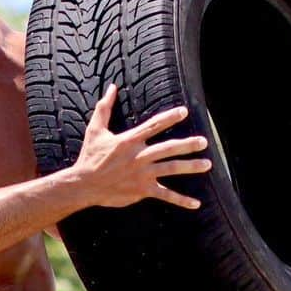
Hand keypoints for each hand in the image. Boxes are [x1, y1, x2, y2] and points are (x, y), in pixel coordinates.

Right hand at [75, 84, 211, 209]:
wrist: (83, 185)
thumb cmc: (89, 157)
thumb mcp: (95, 130)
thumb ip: (105, 107)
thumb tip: (112, 87)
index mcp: (130, 140)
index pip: (154, 125)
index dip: (170, 117)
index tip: (184, 112)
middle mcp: (140, 156)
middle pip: (169, 148)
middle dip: (188, 144)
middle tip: (203, 142)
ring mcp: (143, 174)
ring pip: (171, 169)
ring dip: (191, 166)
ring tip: (207, 164)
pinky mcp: (142, 190)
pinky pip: (166, 195)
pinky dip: (181, 200)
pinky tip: (195, 203)